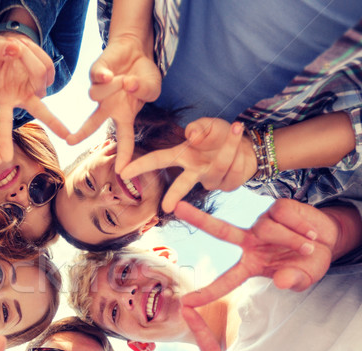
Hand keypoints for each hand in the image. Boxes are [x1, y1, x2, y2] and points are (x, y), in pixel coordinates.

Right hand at [0, 33, 69, 161]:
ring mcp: (36, 90)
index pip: (2, 123)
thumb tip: (13, 49)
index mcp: (3, 99)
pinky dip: (40, 55)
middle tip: (68, 136)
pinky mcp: (46, 78)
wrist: (9, 45)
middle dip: (55, 123)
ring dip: (30, 57)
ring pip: (41, 74)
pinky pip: (49, 67)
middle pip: (41, 112)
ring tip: (18, 51)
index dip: (3, 140)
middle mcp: (22, 98)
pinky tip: (29, 54)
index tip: (4, 158)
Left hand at [67, 36, 161, 172]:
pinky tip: (111, 74)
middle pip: (91, 124)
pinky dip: (106, 77)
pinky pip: (97, 79)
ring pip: (97, 95)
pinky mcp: (95, 74)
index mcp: (124, 116)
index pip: (125, 140)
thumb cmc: (145, 76)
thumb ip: (145, 91)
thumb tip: (129, 86)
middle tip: (70, 142)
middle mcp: (108, 107)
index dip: (125, 157)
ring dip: (115, 86)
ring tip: (126, 78)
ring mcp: (100, 92)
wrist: (136, 49)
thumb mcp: (153, 88)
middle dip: (81, 133)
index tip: (122, 172)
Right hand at [121, 118, 256, 212]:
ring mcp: (209, 180)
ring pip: (219, 166)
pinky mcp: (226, 185)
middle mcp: (193, 171)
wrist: (246, 146)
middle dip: (174, 195)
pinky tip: (240, 146)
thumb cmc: (219, 135)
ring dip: (230, 145)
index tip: (123, 172)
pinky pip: (234, 169)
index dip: (140, 165)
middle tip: (167, 207)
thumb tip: (191, 136)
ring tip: (236, 126)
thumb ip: (199, 127)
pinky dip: (240, 151)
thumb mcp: (209, 125)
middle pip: (181, 184)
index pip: (158, 160)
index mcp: (183, 155)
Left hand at [176, 200, 336, 306]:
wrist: (329, 240)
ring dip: (292, 239)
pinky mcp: (275, 208)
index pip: (226, 280)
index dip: (207, 292)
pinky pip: (283, 215)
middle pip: (220, 230)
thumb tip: (281, 281)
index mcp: (250, 265)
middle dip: (199, 219)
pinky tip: (310, 231)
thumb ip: (294, 282)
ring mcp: (261, 223)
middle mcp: (249, 242)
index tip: (186, 302)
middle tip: (177, 208)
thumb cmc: (309, 263)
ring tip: (309, 246)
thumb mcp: (304, 278)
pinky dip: (300, 225)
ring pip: (268, 229)